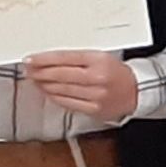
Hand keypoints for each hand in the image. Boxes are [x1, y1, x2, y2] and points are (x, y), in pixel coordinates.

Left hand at [25, 51, 140, 120]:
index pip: (64, 58)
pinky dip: (55, 97)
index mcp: (98, 60)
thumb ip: (76, 58)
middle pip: (60, 75)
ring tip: (36, 80)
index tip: (30, 59)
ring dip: (44, 85)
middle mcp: (97, 78)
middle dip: (40, 72)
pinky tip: (48, 92)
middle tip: (29, 70)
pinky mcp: (94, 110)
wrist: (137, 91)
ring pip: (61, 90)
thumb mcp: (99, 57)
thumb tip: (48, 61)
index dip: (44, 59)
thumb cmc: (115, 72)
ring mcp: (96, 96)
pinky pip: (68, 103)